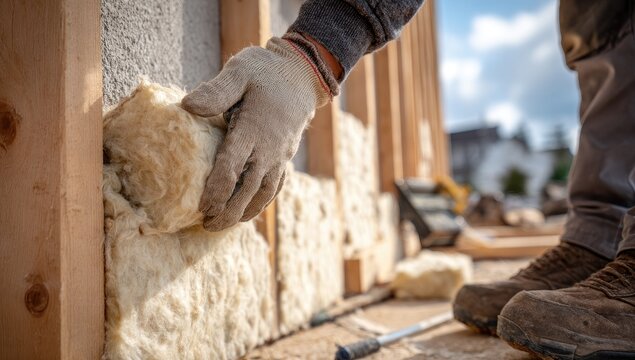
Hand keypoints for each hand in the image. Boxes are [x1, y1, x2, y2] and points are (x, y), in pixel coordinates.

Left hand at [182, 37, 330, 230]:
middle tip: (208, 225)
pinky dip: (262, 201)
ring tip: (226, 224)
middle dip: (228, 212)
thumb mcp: (240, 71)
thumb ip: (216, 90)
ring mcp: (279, 155)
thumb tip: (187, 106)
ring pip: (264, 192)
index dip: (216, 191)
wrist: (302, 75)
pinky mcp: (286, 156)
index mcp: (253, 130)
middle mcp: (268, 149)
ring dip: (245, 211)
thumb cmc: (266, 71)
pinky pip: (276, 185)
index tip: (201, 207)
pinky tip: (249, 210)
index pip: (232, 168)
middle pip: (248, 189)